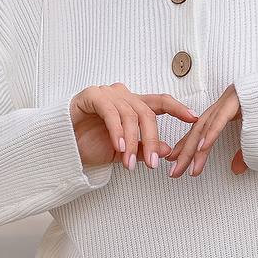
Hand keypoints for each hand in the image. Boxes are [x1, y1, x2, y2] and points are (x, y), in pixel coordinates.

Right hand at [70, 84, 198, 171]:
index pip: (160, 102)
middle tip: (153, 164)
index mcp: (133, 105)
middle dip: (152, 140)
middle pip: (147, 113)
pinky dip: (117, 131)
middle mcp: (122, 95)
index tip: (194, 119)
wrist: (62, 147)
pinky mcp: (91, 95)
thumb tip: (169, 150)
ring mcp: (107, 93)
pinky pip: (110, 112)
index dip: (178, 109)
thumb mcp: (124, 151)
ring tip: (131, 163)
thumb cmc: (91, 145)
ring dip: (132, 142)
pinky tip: (119, 148)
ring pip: (129, 115)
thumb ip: (144, 148)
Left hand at [164, 84, 249, 177]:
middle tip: (174, 171)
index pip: (201, 129)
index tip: (175, 160)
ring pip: (206, 126)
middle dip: (185, 152)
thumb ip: (245, 153)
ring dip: (195, 149)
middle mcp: (225, 103)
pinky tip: (202, 148)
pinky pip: (221, 119)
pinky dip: (211, 135)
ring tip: (185, 167)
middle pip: (199, 129)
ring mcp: (231, 98)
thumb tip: (235, 170)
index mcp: (227, 109)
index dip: (187, 146)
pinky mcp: (239, 98)